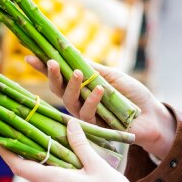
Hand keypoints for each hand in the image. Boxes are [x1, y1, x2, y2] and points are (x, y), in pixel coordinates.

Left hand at [0, 120, 139, 181]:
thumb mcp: (97, 164)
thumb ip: (80, 144)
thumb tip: (69, 123)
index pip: (20, 167)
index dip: (6, 152)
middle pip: (31, 170)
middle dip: (28, 152)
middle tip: (27, 131)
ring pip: (45, 178)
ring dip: (46, 162)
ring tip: (54, 142)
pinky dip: (56, 173)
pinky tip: (69, 162)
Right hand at [25, 56, 176, 157]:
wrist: (151, 115)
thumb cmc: (132, 94)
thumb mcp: (111, 75)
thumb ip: (92, 68)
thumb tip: (71, 54)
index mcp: (81, 86)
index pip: (59, 75)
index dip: (43, 68)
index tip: (30, 57)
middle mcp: (78, 101)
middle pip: (58, 88)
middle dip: (52, 75)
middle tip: (51, 62)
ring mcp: (85, 115)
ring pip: (69, 100)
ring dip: (72, 85)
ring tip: (78, 73)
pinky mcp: (94, 127)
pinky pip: (87, 112)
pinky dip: (93, 99)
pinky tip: (101, 90)